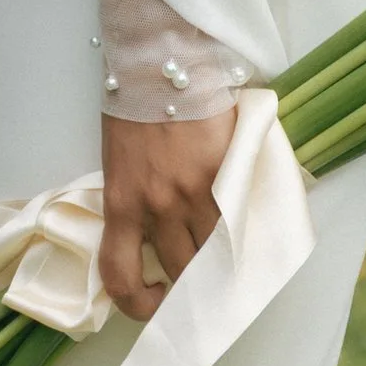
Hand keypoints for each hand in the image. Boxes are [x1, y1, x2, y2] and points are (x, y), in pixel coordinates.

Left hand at [98, 105, 232, 322]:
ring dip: (221, 261)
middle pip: (181, 272)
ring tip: (227, 256)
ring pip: (216, 254)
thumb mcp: (120, 163)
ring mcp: (196, 192)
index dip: (136, 304)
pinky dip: (244, 232)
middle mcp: (158, 206)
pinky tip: (245, 229)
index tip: (154, 299)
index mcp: (122, 202)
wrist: (159, 61)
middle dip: (191, 286)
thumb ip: (135, 203)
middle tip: (200, 281)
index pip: (120, 276)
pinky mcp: (227, 174)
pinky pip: (240, 221)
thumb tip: (154, 241)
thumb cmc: (133, 108)